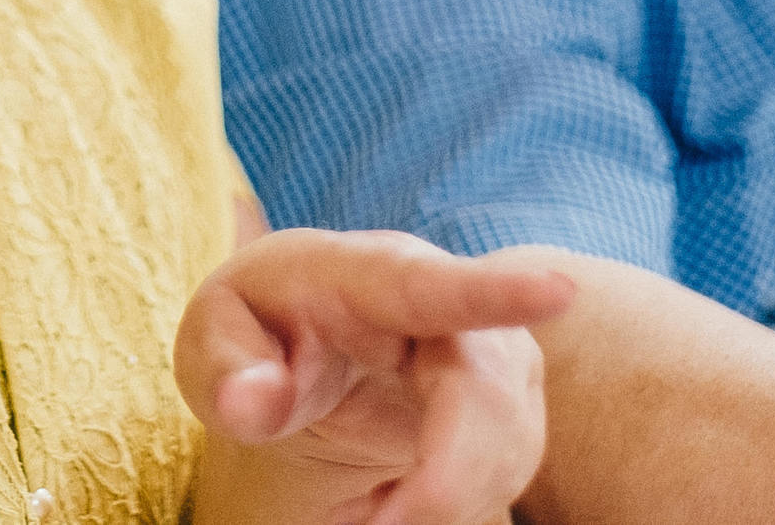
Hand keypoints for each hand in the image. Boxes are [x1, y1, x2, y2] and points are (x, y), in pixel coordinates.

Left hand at [177, 229, 574, 524]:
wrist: (302, 333)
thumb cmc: (257, 324)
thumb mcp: (213, 339)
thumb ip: (226, 370)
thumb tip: (254, 403)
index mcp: (368, 274)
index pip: (438, 284)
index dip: (499, 293)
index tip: (561, 289)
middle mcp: (447, 306)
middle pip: (486, 397)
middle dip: (441, 482)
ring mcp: (494, 353)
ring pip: (506, 448)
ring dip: (433, 502)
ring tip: (354, 513)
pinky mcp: (513, 404)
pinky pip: (503, 474)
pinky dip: (443, 508)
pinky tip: (389, 505)